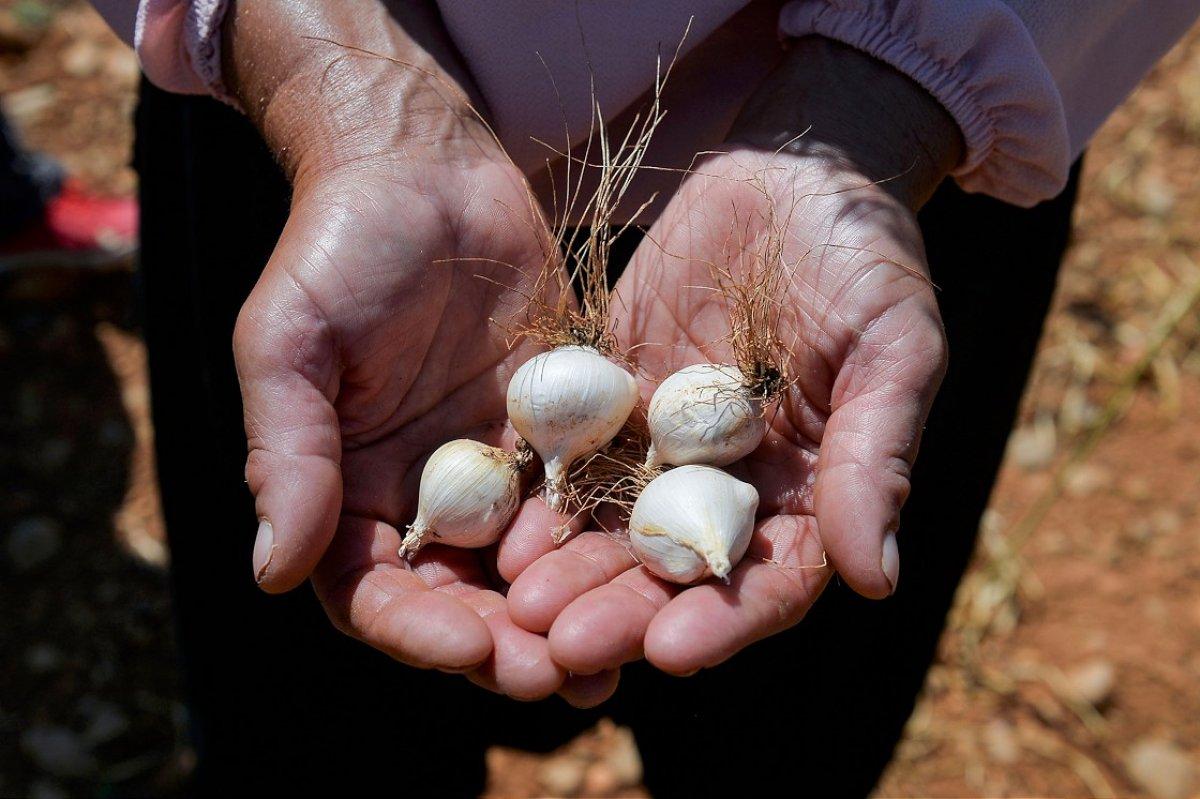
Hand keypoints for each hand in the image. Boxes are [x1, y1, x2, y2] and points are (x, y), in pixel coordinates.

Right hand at [226, 1, 614, 705]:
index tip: (473, 649)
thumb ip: (288, 450)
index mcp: (347, 491)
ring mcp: (497, 465)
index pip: (376, 590)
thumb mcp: (290, 341)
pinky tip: (662, 561)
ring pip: (536, 560)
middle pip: (465, 594)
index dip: (420, 628)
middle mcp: (425, 494)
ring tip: (628, 650)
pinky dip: (618, 531)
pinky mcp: (560, 427)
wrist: (423, 165)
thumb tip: (270, 571)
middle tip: (566, 676)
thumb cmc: (337, 245)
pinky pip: (590, 490)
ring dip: (576, 607)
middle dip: (512, 641)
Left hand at [508, 38, 961, 675]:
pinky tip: (497, 524)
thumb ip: (875, 456)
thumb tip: (877, 580)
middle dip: (621, 612)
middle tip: (562, 647)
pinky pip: (570, 454)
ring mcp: (663, 447)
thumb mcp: (892, 345)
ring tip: (518, 603)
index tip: (672, 651)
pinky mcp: (612, 400)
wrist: (793, 173)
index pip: (768, 580)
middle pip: (674, 571)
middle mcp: (729, 487)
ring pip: (611, 527)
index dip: (724, 620)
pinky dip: (539, 493)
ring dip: (568, 570)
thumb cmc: (867, 258)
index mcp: (807, 492)